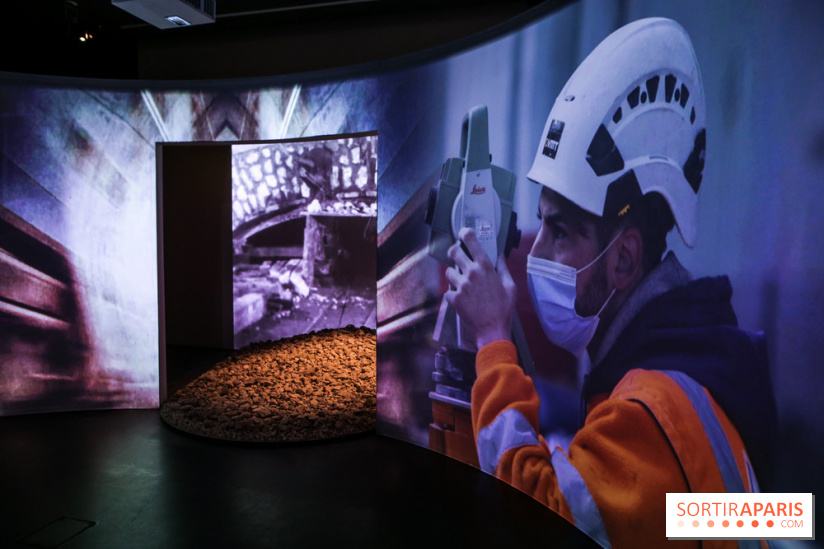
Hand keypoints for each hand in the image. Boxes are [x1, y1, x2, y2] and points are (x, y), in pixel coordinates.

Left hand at [445, 228, 516, 348]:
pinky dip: (453, 293)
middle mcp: (470, 273)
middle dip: (454, 252)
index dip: (465, 234)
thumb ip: (503, 268)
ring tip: (463, 283)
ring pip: (448, 272)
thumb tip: (499, 256)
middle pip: (453, 252)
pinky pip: (448, 290)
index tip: (463, 233)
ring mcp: (460, 286)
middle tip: (457, 255)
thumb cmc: (504, 309)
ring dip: (454, 275)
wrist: (492, 330)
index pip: (471, 242)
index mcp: (485, 267)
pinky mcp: (453, 299)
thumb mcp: (510, 286)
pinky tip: (462, 299)